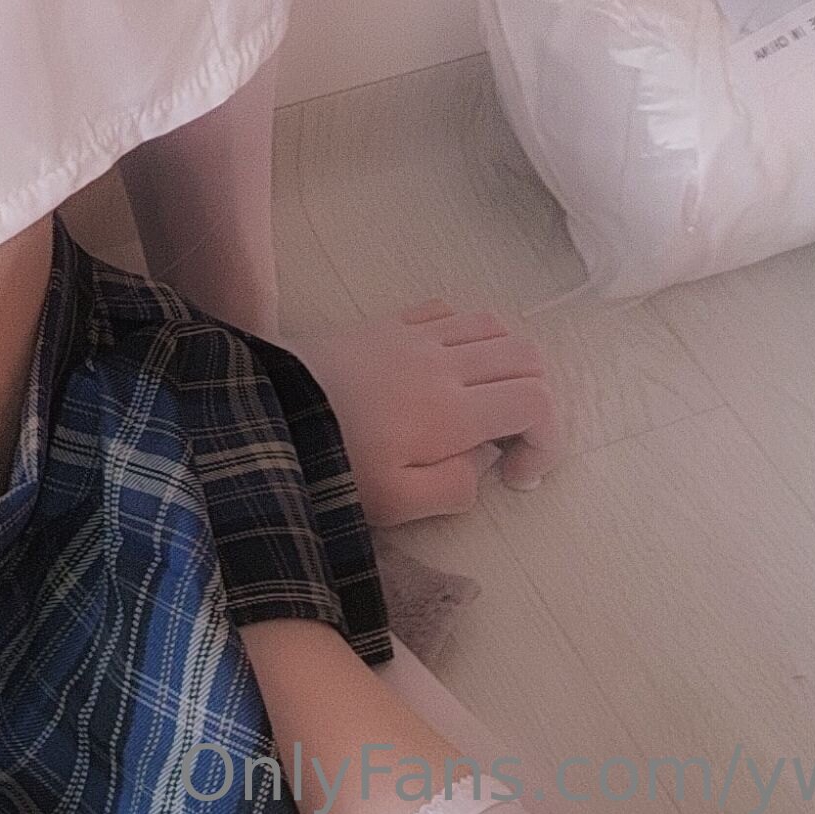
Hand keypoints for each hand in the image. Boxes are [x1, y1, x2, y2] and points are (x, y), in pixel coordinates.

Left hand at [279, 297, 564, 529]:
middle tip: (506, 440)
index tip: (514, 475)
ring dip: (506, 362)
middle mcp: (445, 362)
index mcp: (453, 410)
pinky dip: (467, 333)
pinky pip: (448, 309)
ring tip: (483, 402)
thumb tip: (482, 464)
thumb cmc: (333, 462)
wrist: (268, 410)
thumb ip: (455, 487)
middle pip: (527, 354)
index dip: (546, 440)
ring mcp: (416, 333)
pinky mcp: (388, 321)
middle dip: (537, 398)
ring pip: (493, 324)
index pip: (537, 401)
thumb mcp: (396, 503)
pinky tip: (447, 367)